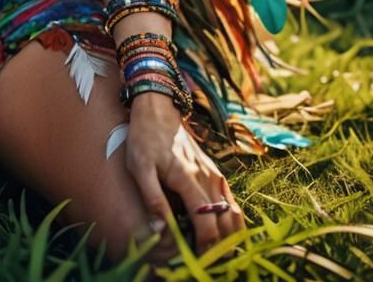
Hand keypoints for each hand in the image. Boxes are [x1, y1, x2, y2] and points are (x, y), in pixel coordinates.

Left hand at [124, 94, 244, 259]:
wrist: (158, 111)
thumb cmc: (144, 138)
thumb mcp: (139, 167)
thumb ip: (152, 198)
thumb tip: (160, 231)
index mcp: (188, 179)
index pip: (206, 223)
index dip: (204, 246)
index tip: (195, 260)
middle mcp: (207, 179)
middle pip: (224, 224)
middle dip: (217, 247)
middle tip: (204, 260)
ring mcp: (214, 176)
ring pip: (233, 215)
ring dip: (228, 237)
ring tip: (212, 251)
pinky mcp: (215, 173)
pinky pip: (232, 203)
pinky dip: (232, 222)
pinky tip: (221, 233)